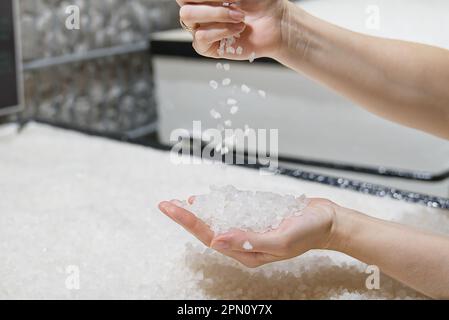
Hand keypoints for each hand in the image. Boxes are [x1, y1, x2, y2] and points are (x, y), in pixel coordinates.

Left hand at [158, 197, 337, 267]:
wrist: (327, 220)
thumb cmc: (308, 232)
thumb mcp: (280, 239)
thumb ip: (249, 240)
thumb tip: (217, 239)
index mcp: (247, 252)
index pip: (211, 237)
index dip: (189, 222)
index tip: (170, 207)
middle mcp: (245, 242)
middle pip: (209, 229)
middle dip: (186, 217)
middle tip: (165, 204)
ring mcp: (250, 229)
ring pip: (218, 220)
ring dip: (199, 211)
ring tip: (179, 202)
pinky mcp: (256, 216)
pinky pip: (232, 211)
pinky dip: (218, 204)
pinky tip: (206, 200)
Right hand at [176, 0, 288, 59]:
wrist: (276, 23)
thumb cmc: (261, 2)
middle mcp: (199, 12)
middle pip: (183, 3)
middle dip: (209, 2)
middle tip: (235, 3)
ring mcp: (201, 29)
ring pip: (188, 17)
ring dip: (217, 15)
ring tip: (240, 17)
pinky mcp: (208, 47)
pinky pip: (200, 37)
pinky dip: (220, 30)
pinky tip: (237, 29)